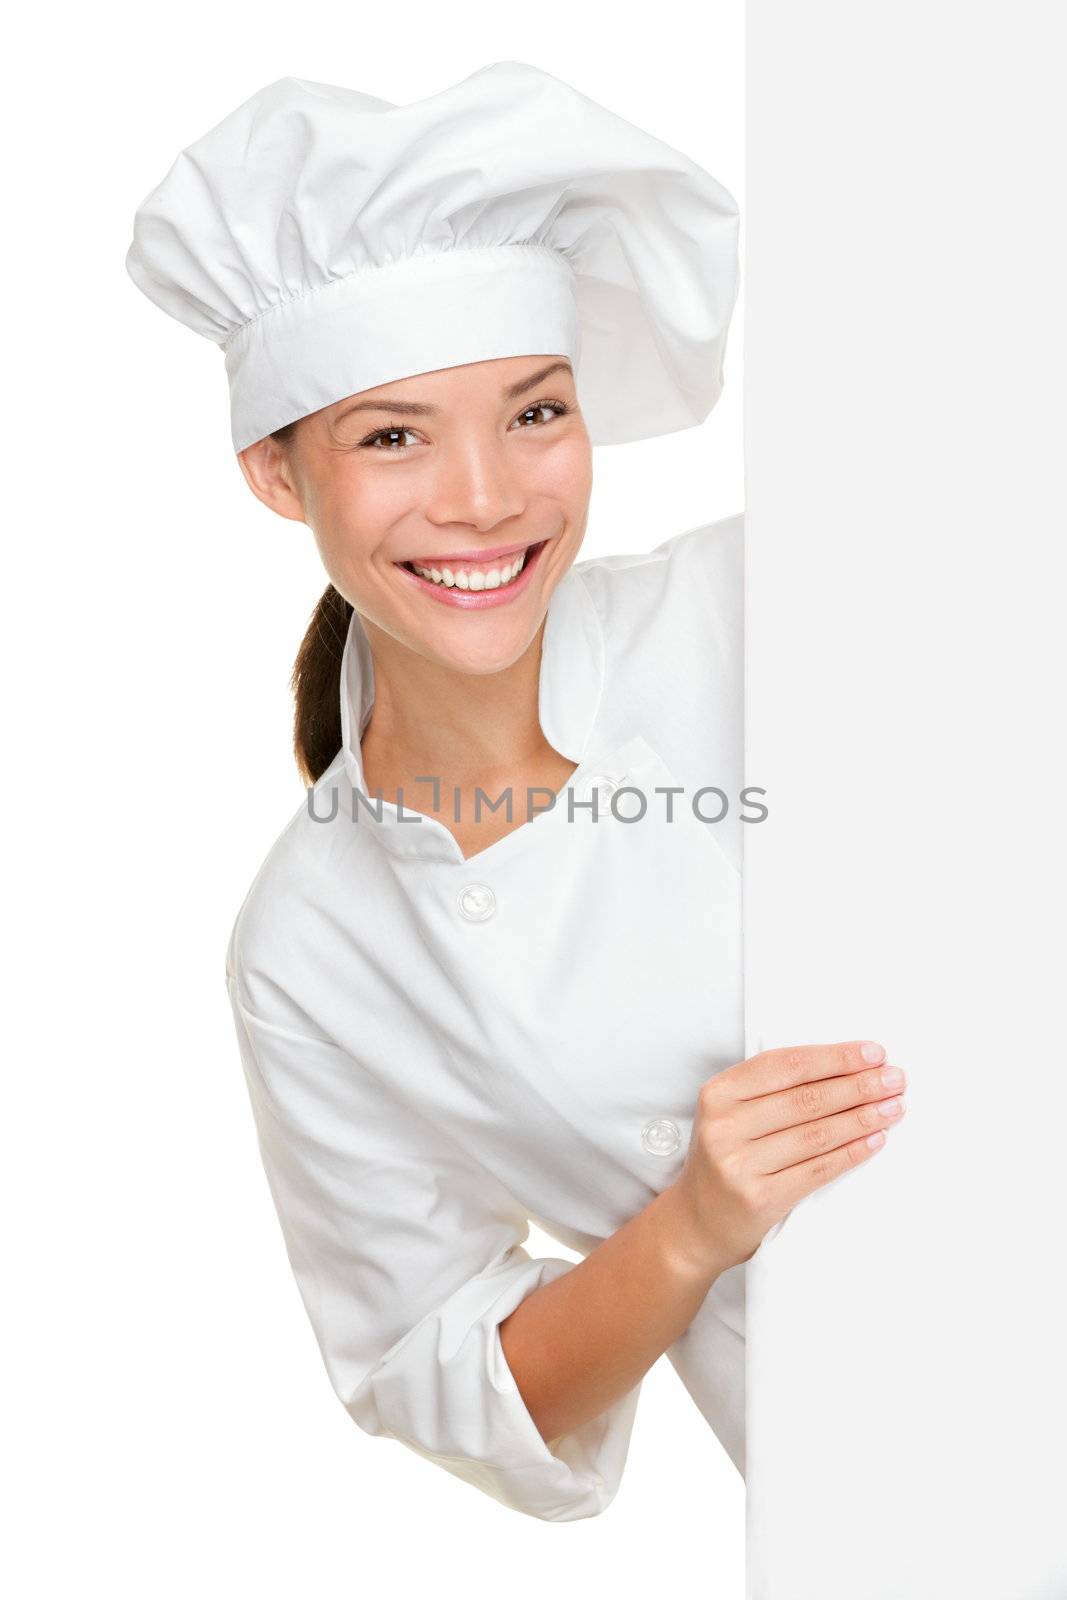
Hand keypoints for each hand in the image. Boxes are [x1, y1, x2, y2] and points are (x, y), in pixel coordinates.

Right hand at [669, 1040, 906, 1272]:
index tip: (873, 1053)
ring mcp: (740, 1165)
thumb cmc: (727, 1156)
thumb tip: (847, 1068)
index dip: (834, 1058)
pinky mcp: (760, 1199)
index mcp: (718, 1093)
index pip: (786, 1065)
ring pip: (817, 1134)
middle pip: (806, 1098)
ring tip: (895, 1107)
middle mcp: (725, 1126)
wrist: (698, 1221)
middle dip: (859, 1086)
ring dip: (863, 1118)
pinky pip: (818, 1170)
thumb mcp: (732, 1112)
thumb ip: (773, 1089)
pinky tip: (876, 1140)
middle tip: (895, 1079)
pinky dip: (852, 1153)